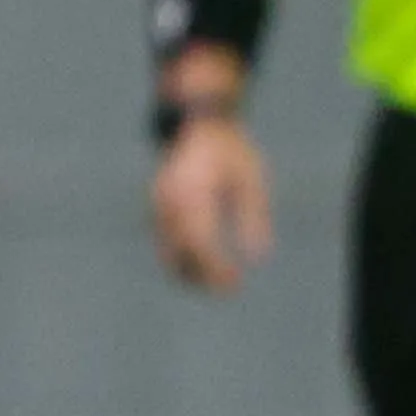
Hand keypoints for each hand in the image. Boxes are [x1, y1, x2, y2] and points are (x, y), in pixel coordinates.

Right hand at [151, 101, 270, 293]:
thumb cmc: (231, 152)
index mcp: (193, 195)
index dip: (214, 268)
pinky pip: (164, 239)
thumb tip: (258, 258)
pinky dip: (180, 256)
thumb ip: (254, 219)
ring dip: (187, 270)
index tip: (232, 284)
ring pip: (166, 249)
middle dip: (199, 276)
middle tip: (225, 291)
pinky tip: (200, 265)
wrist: (197, 124)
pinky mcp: (157, 206)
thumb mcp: (251, 182)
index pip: (200, 243)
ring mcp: (159, 204)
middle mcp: (170, 202)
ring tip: (213, 284)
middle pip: (178, 252)